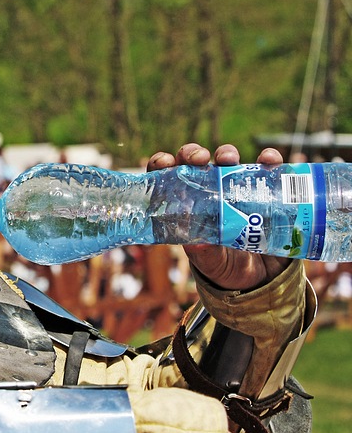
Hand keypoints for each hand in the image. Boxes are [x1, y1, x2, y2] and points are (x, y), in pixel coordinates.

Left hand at [147, 143, 289, 289]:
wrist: (262, 279)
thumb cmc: (226, 268)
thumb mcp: (212, 264)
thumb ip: (204, 254)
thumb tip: (196, 243)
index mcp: (185, 206)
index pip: (166, 178)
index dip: (162, 165)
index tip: (165, 162)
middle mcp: (207, 192)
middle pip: (195, 163)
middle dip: (193, 153)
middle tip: (199, 158)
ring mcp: (234, 188)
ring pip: (226, 160)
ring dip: (226, 153)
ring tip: (230, 159)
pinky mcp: (263, 190)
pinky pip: (266, 169)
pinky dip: (268, 160)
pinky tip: (270, 160)